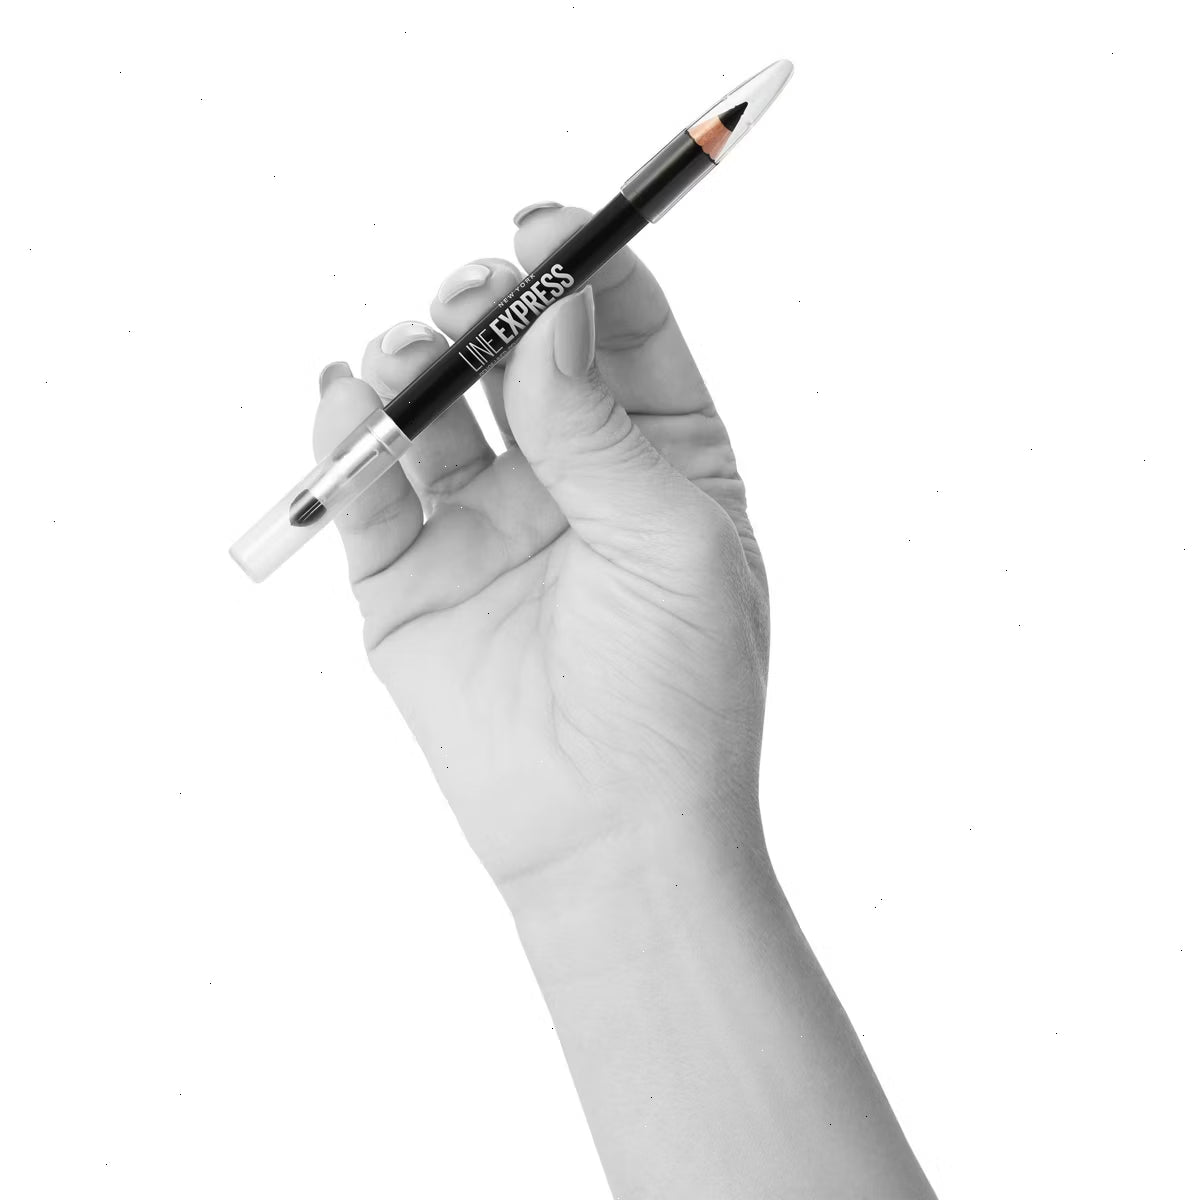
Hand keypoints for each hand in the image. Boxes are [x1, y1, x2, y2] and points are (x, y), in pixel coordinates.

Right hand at [312, 202, 769, 900]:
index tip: (546, 226)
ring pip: (435, 404)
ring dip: (414, 357)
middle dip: (489, 304)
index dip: (586, 266)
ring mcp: (483, 523)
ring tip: (408, 355)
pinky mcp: (408, 576)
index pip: (619, 329)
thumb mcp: (668, 538)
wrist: (609, 834)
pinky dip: (350, 437)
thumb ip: (600, 423)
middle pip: (516, 350)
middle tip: (473, 292)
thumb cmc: (675, 691)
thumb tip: (554, 302)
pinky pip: (370, 488)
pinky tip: (348, 400)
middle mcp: (569, 477)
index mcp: (658, 458)